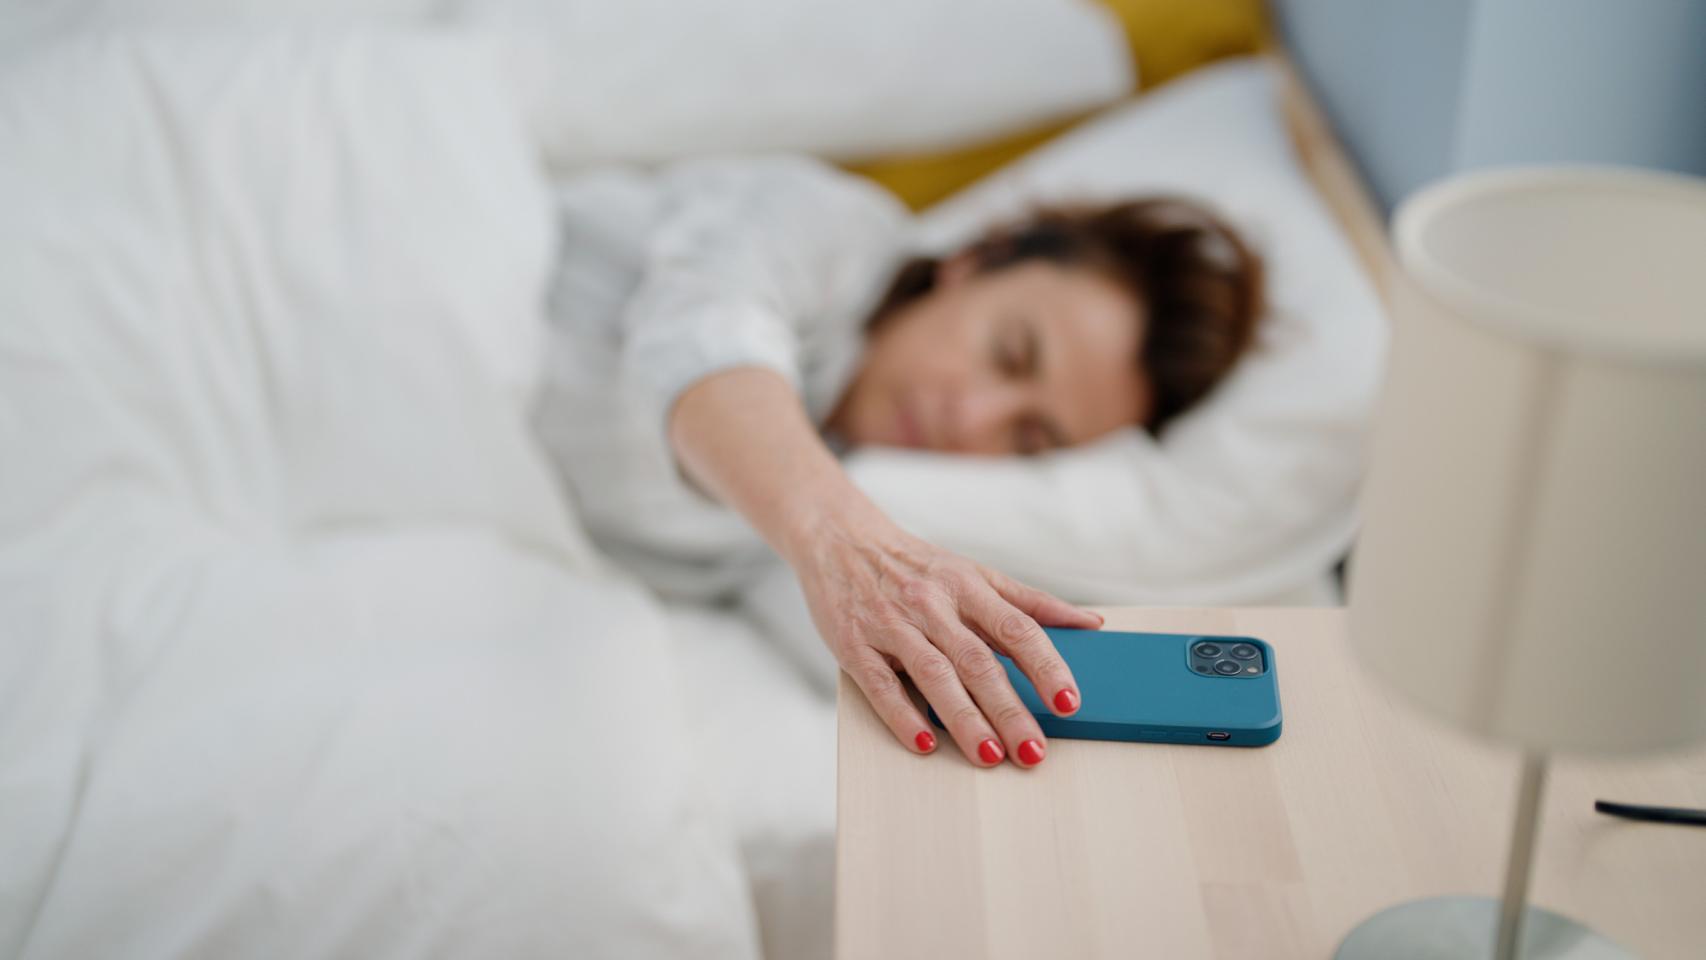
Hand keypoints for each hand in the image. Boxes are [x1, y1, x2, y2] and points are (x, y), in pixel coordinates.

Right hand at [785, 503, 1101, 767]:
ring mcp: (891, 625)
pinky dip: (903, 715)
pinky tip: (925, 743)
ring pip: (934, 675)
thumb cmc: (916, 565)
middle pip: (978, 661)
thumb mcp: (975, 573)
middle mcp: (932, 605)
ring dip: (964, 719)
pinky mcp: (854, 645)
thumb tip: (1091, 624)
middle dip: (1009, 709)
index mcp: (967, 586)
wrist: (840, 541)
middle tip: (1033, 751)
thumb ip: (1030, 602)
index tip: (1069, 702)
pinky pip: (881, 685)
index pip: (1016, 629)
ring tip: (990, 756)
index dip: (1045, 666)